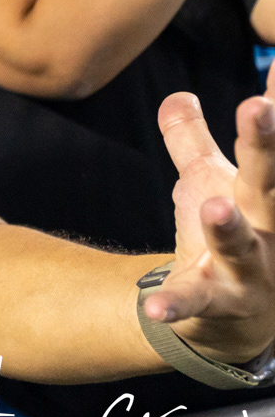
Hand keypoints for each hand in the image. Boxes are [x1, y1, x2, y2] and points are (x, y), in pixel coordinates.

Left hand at [145, 79, 274, 365]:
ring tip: (213, 207)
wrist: (242, 319)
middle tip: (258, 106)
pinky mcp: (221, 303)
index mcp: (267, 192)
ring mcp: (252, 269)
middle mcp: (271, 227)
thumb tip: (176, 97)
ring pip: (241, 245)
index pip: (273, 145)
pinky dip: (177, 304)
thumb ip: (191, 142)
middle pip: (269, 183)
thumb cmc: (233, 237)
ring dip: (229, 227)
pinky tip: (154, 307)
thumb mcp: (208, 184)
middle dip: (266, 145)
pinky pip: (197, 302)